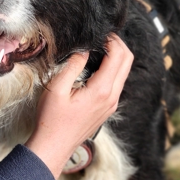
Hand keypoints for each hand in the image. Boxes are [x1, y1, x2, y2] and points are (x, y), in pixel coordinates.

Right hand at [25, 34, 133, 178]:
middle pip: (127, 62)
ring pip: (124, 73)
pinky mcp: (107, 109)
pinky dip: (113, 69)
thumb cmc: (52, 119)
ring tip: (100, 48)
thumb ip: (73, 66)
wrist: (54, 146)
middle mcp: (112, 97)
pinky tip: (98, 66)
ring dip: (117, 57)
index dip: (112, 40)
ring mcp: (112, 104)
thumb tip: (84, 50)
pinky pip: (117, 83)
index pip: (118, 56)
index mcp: (101, 90)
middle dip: (119, 44)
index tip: (100, 33)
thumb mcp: (57, 88)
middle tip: (104, 37)